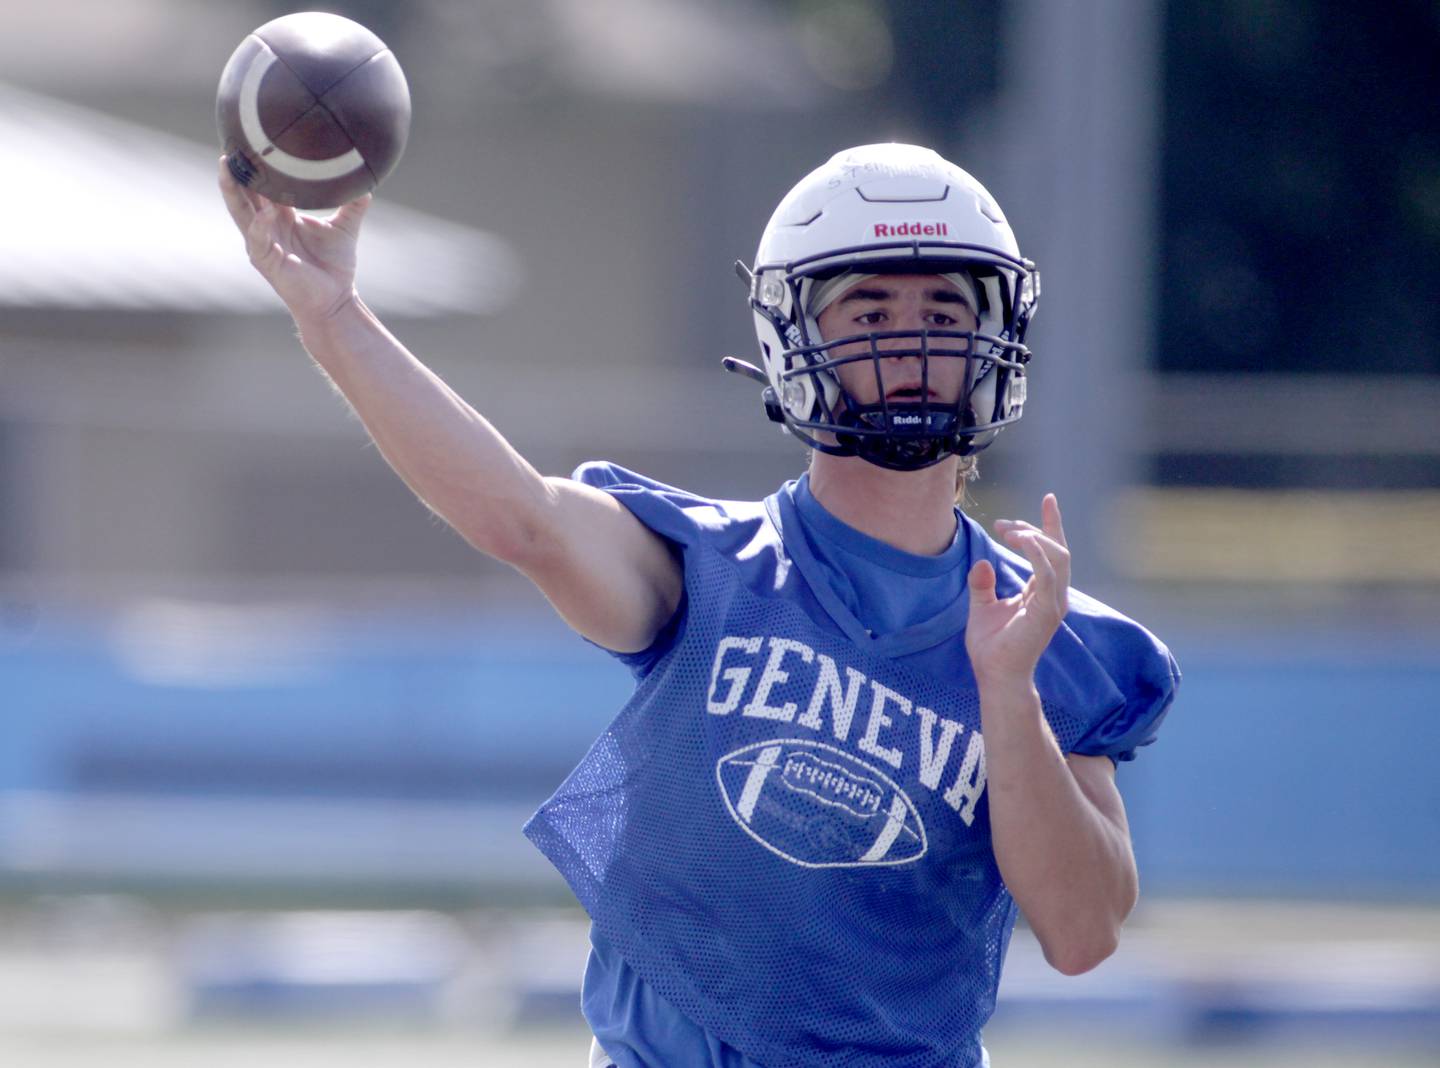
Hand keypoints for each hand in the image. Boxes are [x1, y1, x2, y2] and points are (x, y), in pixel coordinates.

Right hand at [217, 156, 369, 321]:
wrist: (337, 298)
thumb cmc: (335, 265)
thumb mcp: (345, 228)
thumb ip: (353, 204)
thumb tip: (367, 181)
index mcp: (279, 214)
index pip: (260, 185)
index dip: (253, 165)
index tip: (248, 138)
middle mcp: (266, 226)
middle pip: (242, 193)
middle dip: (233, 171)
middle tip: (229, 145)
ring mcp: (262, 243)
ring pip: (240, 213)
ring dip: (232, 191)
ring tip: (228, 167)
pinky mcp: (266, 262)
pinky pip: (258, 240)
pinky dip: (260, 225)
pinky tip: (265, 211)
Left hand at [966, 494, 1070, 688]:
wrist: (994, 676)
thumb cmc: (991, 647)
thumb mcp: (981, 607)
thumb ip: (982, 584)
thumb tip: (981, 561)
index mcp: (1042, 593)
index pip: (1053, 552)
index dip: (1052, 524)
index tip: (1048, 498)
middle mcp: (1053, 596)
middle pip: (1057, 550)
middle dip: (1033, 529)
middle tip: (1003, 525)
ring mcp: (1053, 603)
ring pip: (1057, 558)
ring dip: (1034, 538)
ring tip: (1008, 531)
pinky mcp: (1047, 612)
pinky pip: (1048, 575)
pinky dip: (1037, 554)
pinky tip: (1021, 540)